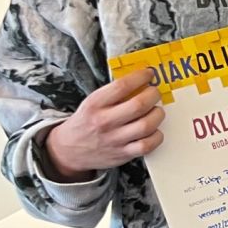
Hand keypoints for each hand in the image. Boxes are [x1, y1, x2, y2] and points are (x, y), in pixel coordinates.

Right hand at [42, 71, 164, 180]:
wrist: (69, 150)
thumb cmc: (85, 122)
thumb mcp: (91, 102)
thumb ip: (113, 93)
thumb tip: (140, 80)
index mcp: (95, 104)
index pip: (122, 86)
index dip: (140, 77)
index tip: (148, 74)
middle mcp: (104, 121)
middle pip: (139, 105)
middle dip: (153, 95)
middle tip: (155, 92)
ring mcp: (114, 139)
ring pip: (146, 125)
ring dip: (157, 115)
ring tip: (156, 111)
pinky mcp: (123, 154)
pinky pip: (147, 145)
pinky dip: (156, 136)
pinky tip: (154, 130)